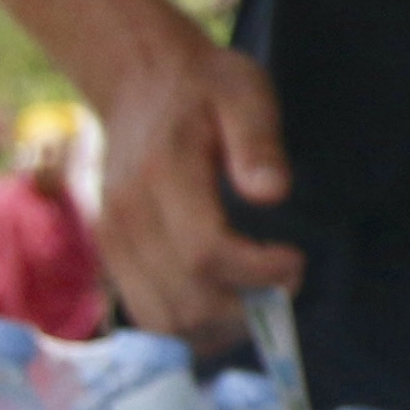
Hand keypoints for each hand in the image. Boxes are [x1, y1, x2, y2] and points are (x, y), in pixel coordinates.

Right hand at [103, 40, 304, 334]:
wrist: (140, 82)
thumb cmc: (204, 87)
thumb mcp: (245, 91)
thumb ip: (258, 140)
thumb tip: (273, 193)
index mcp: (163, 175)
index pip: (206, 253)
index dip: (259, 272)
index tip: (296, 259)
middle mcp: (128, 218)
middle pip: (188, 302)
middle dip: (248, 308)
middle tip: (285, 279)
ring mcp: (115, 243)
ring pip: (167, 323)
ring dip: (222, 327)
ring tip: (259, 295)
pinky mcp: (114, 258)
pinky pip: (152, 317)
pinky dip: (195, 326)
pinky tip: (229, 298)